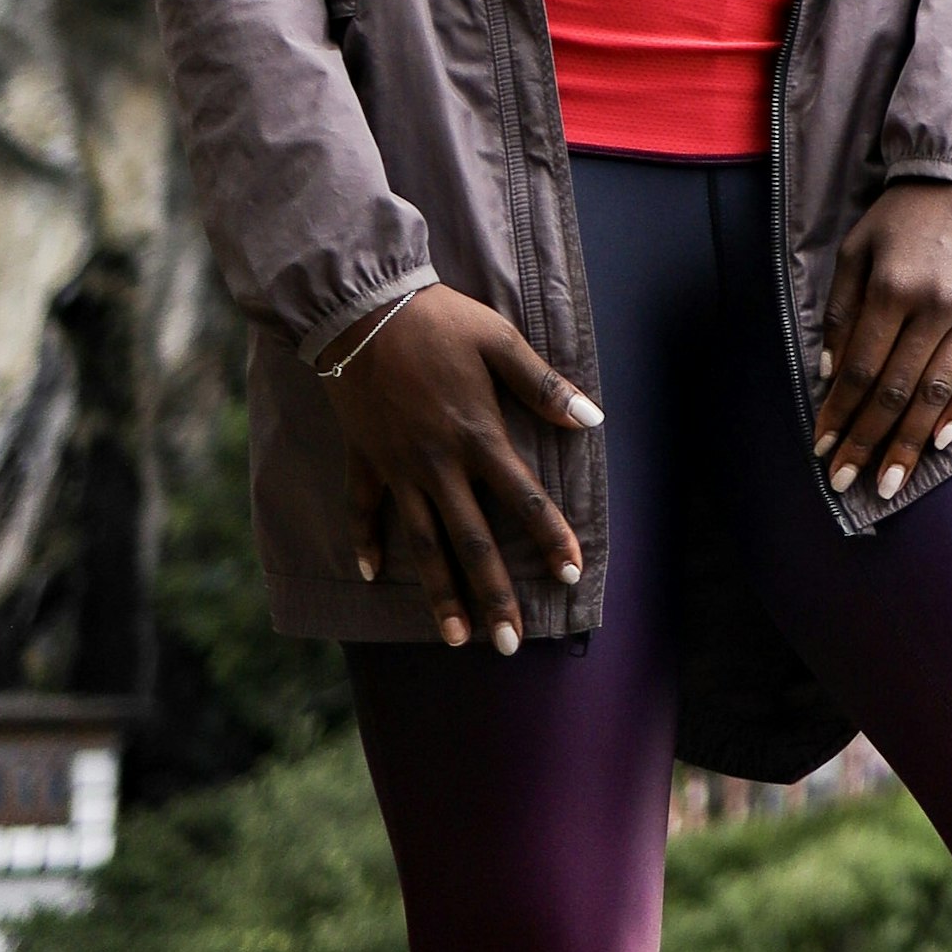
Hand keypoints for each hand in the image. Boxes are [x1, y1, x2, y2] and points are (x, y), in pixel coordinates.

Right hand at [334, 287, 600, 653]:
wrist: (361, 307)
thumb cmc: (438, 320)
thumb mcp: (499, 341)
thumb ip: (543, 386)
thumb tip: (591, 419)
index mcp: (478, 436)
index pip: (524, 498)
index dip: (552, 537)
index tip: (572, 574)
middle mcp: (438, 464)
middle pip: (472, 542)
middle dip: (494, 597)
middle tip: (511, 644)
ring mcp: (397, 467)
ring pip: (421, 544)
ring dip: (440, 594)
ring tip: (455, 639)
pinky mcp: (364, 458)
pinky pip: (364, 510)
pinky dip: (367, 544)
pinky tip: (373, 577)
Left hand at [815, 183, 951, 502]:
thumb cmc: (903, 216)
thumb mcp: (856, 249)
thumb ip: (842, 311)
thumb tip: (829, 372)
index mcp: (892, 287)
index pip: (861, 368)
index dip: (839, 413)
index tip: (821, 448)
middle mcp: (934, 305)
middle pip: (896, 391)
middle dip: (867, 442)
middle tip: (844, 482)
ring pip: (937, 393)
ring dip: (910, 443)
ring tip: (890, 483)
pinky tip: (942, 444)